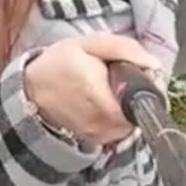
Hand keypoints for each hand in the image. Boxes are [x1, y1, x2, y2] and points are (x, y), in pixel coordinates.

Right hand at [24, 33, 162, 146]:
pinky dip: (118, 115)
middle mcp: (103, 121)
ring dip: (128, 105)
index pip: (144, 99)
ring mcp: (100, 135)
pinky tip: (104, 101)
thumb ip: (122, 48)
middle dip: (137, 93)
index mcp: (101, 95)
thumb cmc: (59, 63)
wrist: (32, 90)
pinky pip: (120, 129)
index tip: (138, 69)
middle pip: (140, 110)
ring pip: (132, 121)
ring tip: (109, 88)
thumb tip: (154, 63)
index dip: (148, 83)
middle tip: (119, 76)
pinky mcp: (97, 142)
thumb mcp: (88, 43)